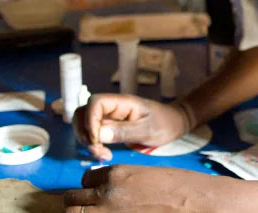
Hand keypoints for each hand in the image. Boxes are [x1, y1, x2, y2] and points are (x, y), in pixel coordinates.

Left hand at [64, 165, 224, 212]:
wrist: (196, 203)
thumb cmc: (178, 187)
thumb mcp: (145, 175)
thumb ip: (122, 182)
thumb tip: (107, 191)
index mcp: (116, 175)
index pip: (86, 179)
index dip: (91, 186)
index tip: (98, 192)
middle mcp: (106, 195)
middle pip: (71, 200)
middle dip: (77, 203)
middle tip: (88, 207)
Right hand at [72, 94, 191, 160]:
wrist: (173, 123)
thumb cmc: (164, 123)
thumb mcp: (147, 130)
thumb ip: (124, 131)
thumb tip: (99, 134)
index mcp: (122, 102)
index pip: (95, 103)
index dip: (90, 120)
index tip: (96, 140)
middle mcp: (112, 107)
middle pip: (83, 113)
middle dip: (84, 133)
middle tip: (98, 151)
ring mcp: (109, 117)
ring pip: (84, 124)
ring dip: (87, 140)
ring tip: (102, 154)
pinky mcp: (109, 127)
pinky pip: (93, 133)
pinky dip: (93, 144)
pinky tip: (105, 153)